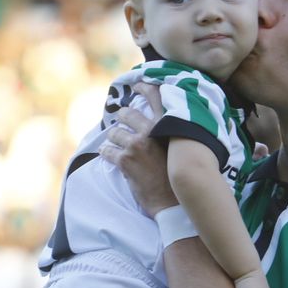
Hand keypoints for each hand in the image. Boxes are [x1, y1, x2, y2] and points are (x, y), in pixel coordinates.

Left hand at [98, 96, 176, 215]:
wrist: (173, 201)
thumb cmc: (179, 176)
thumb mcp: (181, 148)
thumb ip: (172, 133)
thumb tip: (163, 124)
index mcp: (167, 125)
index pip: (155, 97)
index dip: (144, 88)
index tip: (137, 86)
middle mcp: (151, 131)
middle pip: (127, 114)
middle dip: (122, 120)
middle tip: (122, 125)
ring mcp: (137, 145)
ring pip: (114, 133)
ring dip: (114, 140)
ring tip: (118, 146)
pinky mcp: (125, 161)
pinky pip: (107, 151)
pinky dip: (107, 154)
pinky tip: (110, 156)